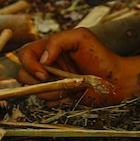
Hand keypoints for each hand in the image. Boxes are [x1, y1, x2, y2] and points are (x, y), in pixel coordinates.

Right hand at [17, 28, 139, 104]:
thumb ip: (58, 41)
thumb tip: (43, 58)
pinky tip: (73, 94)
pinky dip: (58, 100)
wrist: (116, 80)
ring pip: (34, 90)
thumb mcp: (80, 38)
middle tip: (57, 83)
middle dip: (37, 81)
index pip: (25, 55)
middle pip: (23, 75)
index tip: (44, 73)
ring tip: (71, 88)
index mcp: (48, 49)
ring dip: (51, 92)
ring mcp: (51, 82)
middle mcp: (46, 65)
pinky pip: (47, 102)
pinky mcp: (58, 96)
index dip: (29, 65)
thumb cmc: (101, 56)